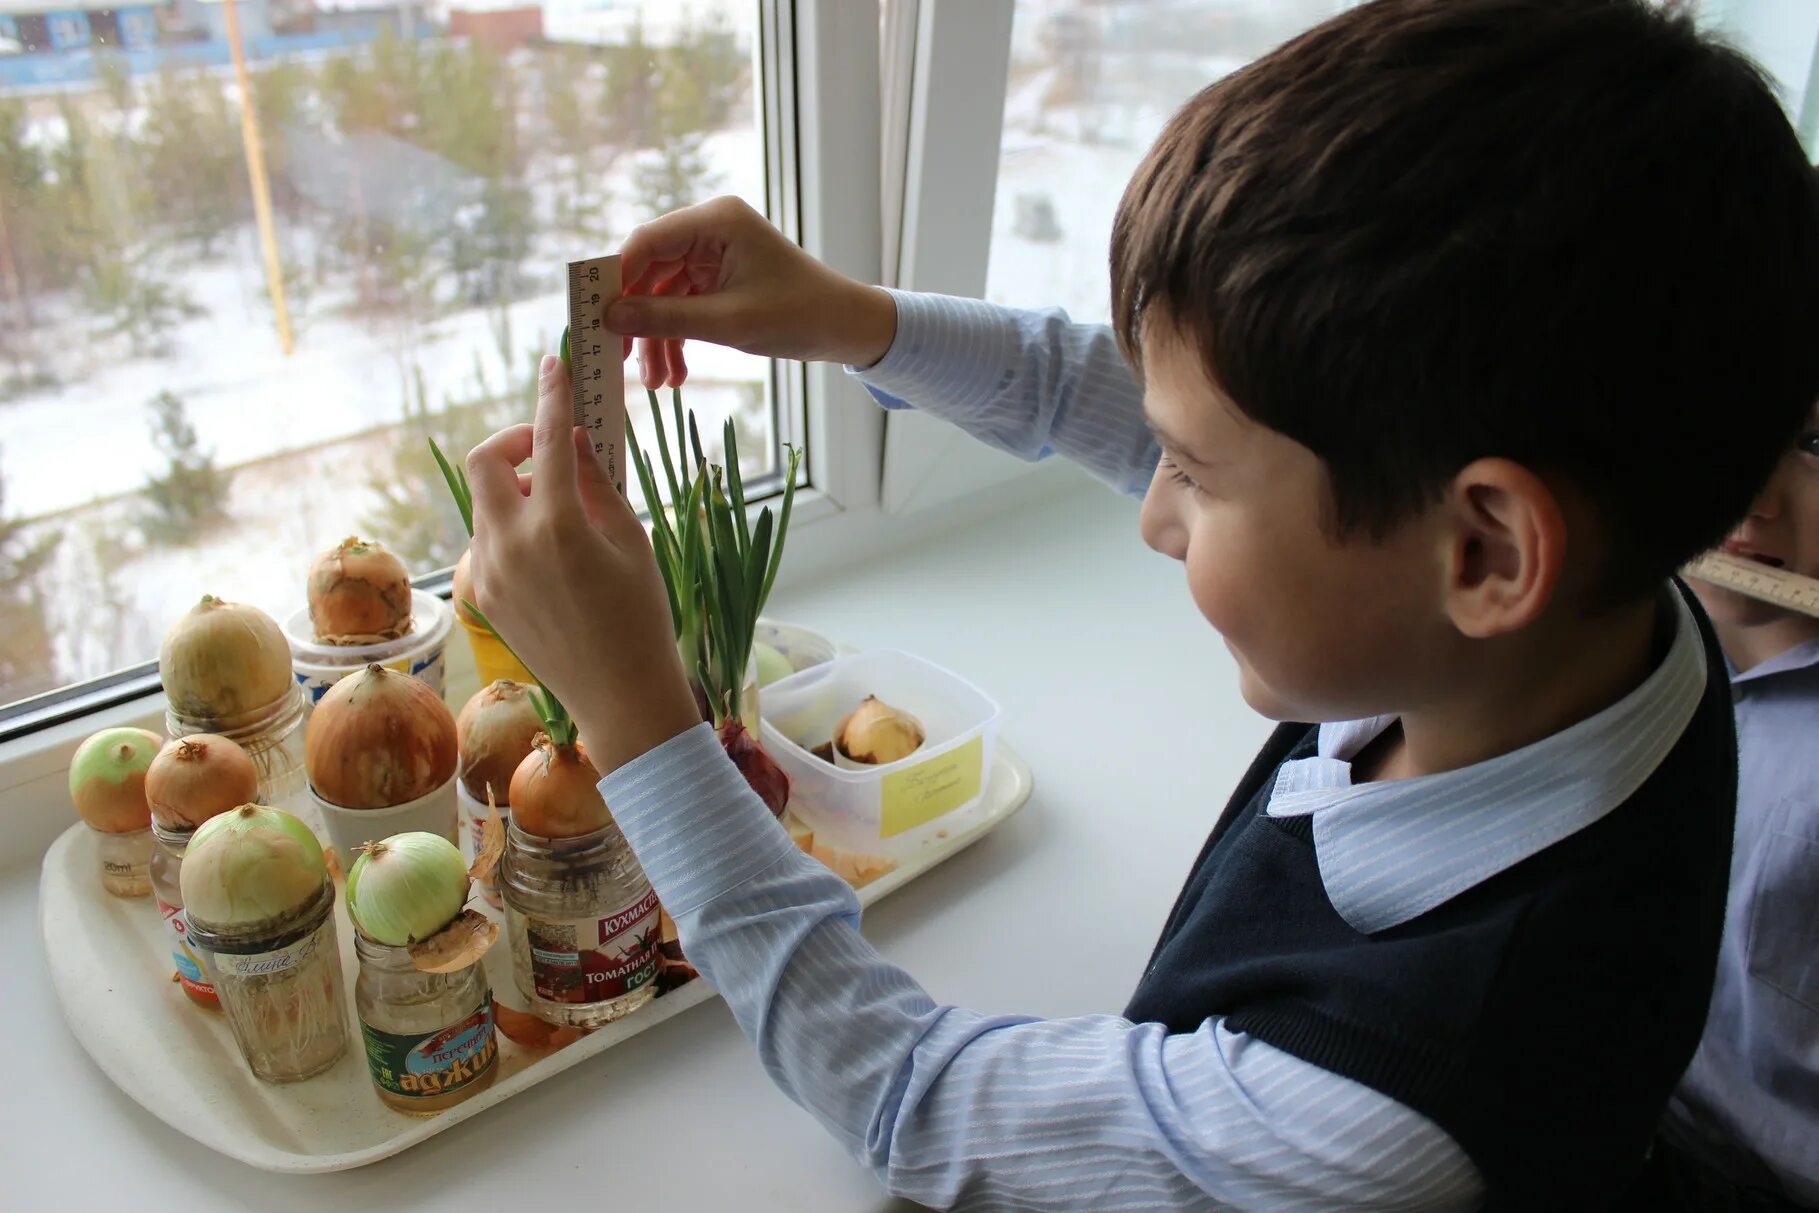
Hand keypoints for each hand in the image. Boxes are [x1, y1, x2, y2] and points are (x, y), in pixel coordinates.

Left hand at [465, 354, 700, 775]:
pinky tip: (551, 554)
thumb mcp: (632, 540)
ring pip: (484, 502)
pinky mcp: (483, 594)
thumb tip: (573, 438)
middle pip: (484, 461)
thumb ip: (596, 482)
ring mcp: (488, 572)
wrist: (619, 697)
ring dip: (515, 489)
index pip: (546, 440)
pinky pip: (486, 539)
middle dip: (513, 442)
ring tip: (563, 513)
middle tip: (547, 451)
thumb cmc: (641, 617)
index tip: (555, 366)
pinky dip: (512, 527)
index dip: (552, 395)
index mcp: (557, 527)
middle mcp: (510, 545)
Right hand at [609, 195, 897, 388]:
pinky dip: (677, 338)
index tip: (595, 318)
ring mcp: (713, 255)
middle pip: (650, 271)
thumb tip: (609, 318)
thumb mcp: (728, 322)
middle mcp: (710, 230)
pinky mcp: (718, 279)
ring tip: (658, 384)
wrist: (845, 327)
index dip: (616, 279)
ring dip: (658, 339)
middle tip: (620, 360)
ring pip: (664, 295)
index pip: (646, 243)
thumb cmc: (799, 315)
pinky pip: (683, 306)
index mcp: (715, 222)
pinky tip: (675, 375)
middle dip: (639, 320)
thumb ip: (665, 318)